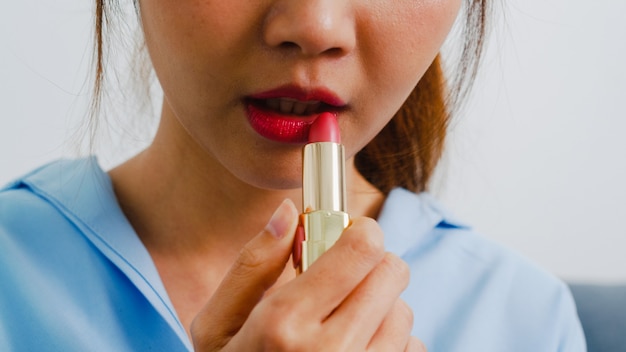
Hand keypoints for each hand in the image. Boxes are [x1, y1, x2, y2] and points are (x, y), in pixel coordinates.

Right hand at [191, 199, 424, 350]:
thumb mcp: (217, 325)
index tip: (347, 237)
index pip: (361, 248)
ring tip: (343, 324)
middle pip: (392, 272)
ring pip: (403, 312)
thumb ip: (253, 264)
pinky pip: (412, 349)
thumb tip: (289, 212)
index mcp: (284, 323)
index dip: (360, 232)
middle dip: (370, 266)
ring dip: (378, 309)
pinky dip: (389, 343)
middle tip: (344, 279)